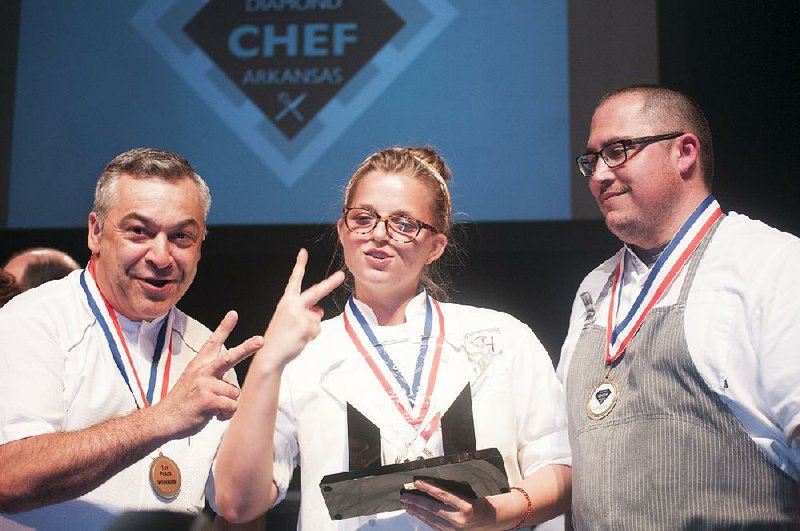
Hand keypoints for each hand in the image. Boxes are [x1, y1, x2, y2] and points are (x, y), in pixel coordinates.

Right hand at [154, 310, 264, 436]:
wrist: (165, 419)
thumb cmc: (183, 402)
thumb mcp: (193, 381)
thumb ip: (211, 377)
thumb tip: (233, 388)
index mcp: (199, 365)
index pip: (212, 343)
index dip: (224, 327)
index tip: (233, 314)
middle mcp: (202, 371)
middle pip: (230, 357)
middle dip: (247, 348)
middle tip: (261, 340)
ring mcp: (205, 385)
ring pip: (234, 392)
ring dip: (228, 404)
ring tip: (213, 407)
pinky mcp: (208, 400)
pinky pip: (231, 406)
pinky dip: (226, 414)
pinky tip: (213, 415)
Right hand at [258, 248, 344, 369]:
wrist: (270, 354)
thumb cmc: (279, 337)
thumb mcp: (290, 319)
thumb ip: (305, 311)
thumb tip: (319, 310)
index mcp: (286, 301)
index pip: (294, 280)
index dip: (299, 265)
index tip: (304, 252)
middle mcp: (293, 304)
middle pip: (316, 291)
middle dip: (330, 283)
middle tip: (341, 275)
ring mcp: (300, 315)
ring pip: (317, 318)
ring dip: (311, 328)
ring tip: (296, 335)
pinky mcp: (306, 326)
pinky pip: (317, 329)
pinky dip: (311, 336)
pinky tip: (299, 339)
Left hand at [400, 479, 496, 529]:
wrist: (493, 521)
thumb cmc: (483, 504)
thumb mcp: (471, 494)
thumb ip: (453, 491)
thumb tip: (433, 486)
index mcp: (466, 506)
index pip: (443, 495)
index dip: (428, 488)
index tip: (417, 482)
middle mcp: (459, 519)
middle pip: (433, 508)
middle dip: (416, 501)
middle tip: (405, 496)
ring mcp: (455, 529)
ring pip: (431, 519)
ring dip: (417, 511)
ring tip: (407, 505)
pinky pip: (435, 526)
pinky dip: (424, 519)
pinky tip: (417, 515)